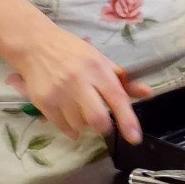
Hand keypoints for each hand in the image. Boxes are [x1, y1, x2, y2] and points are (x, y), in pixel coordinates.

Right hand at [6, 25, 152, 144]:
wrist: (36, 45)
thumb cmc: (73, 52)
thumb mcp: (100, 60)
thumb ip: (123, 81)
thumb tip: (148, 94)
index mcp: (97, 68)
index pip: (117, 97)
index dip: (127, 120)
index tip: (135, 138)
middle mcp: (79, 81)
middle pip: (96, 119)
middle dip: (104, 128)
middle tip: (104, 124)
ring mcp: (59, 93)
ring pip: (79, 126)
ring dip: (85, 125)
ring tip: (81, 109)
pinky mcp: (43, 102)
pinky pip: (63, 127)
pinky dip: (71, 128)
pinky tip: (70, 116)